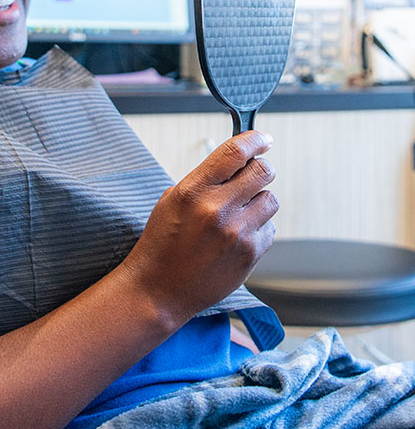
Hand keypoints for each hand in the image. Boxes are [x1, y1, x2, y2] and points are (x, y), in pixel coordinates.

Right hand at [121, 130, 277, 328]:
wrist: (158, 290)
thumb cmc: (162, 244)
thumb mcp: (172, 201)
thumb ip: (204, 181)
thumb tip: (238, 164)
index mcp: (193, 191)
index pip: (234, 152)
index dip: (255, 139)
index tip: (263, 139)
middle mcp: (217, 209)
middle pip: (263, 171)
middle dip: (261, 170)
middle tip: (252, 178)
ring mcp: (237, 233)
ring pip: (271, 200)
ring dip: (259, 202)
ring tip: (237, 216)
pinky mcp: (250, 254)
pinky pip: (269, 229)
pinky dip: (257, 230)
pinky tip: (235, 240)